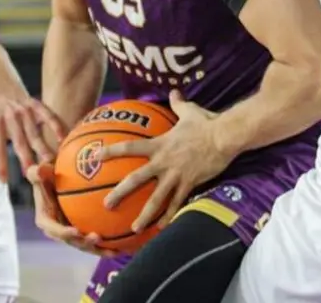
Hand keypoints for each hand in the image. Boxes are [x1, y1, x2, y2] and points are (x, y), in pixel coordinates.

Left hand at [0, 88, 67, 183]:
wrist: (0, 87)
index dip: (0, 164)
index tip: (3, 181)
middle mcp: (10, 117)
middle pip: (19, 141)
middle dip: (25, 158)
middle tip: (32, 173)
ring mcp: (24, 110)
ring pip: (35, 132)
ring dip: (43, 147)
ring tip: (50, 161)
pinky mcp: (36, 104)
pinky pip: (48, 115)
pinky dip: (56, 125)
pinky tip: (63, 138)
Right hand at [26, 164, 117, 256]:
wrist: (57, 182)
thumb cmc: (49, 175)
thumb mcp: (42, 173)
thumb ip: (38, 173)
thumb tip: (37, 170)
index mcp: (46, 220)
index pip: (54, 229)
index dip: (64, 233)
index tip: (76, 231)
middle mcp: (58, 230)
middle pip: (72, 241)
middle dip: (84, 244)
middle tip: (97, 238)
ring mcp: (71, 233)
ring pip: (85, 245)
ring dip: (99, 249)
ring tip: (114, 251)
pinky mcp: (82, 232)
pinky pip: (94, 240)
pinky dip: (107, 244)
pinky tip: (123, 246)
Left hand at [99, 91, 233, 232]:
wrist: (224, 136)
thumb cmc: (206, 123)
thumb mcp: (189, 111)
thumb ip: (178, 104)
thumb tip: (174, 91)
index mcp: (159, 144)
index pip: (130, 147)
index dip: (111, 152)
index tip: (95, 157)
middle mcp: (163, 162)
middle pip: (136, 180)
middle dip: (119, 193)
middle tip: (106, 205)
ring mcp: (175, 175)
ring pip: (156, 199)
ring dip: (144, 215)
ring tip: (134, 228)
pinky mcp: (189, 184)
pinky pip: (177, 204)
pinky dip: (169, 216)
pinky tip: (162, 227)